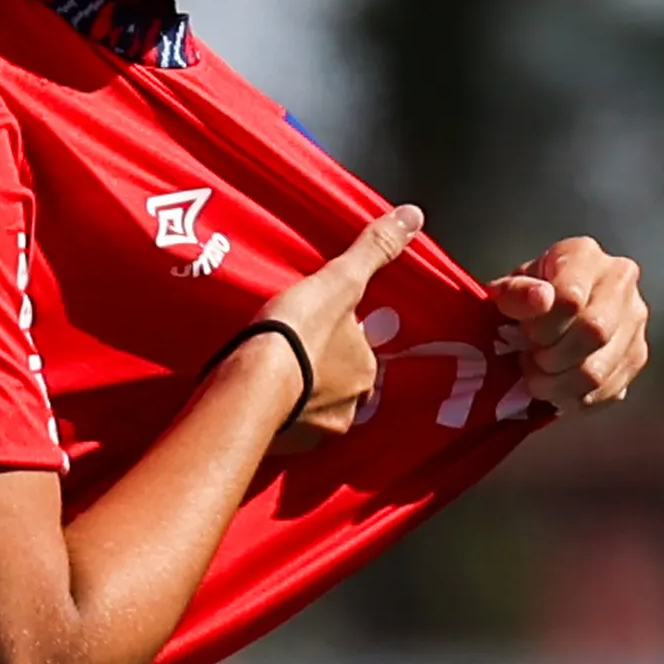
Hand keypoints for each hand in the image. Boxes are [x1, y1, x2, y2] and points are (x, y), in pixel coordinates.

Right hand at [253, 204, 424, 452]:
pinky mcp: (288, 448)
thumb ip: (374, 250)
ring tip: (270, 373)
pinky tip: (257, 397)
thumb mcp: (339, 280)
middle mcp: (352, 405)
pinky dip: (279, 415)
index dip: (336, 335)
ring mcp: (320, 430)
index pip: (358, 349)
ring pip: (315, 406)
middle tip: (291, 349)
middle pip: (340, 381)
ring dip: (300, 393)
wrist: (249, 382)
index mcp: (366, 369)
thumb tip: (414, 215)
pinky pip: (289, 428)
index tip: (312, 326)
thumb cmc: (297, 329)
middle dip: (321, 369)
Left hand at [488, 237, 647, 416]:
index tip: (525, 333)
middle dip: (552, 357)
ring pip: (601, 369)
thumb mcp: (510, 289)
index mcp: (585, 255)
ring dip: (560, 385)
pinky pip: (609, 390)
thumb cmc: (528, 296)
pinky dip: (577, 399)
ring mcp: (635, 320)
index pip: (571, 298)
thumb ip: (516, 293)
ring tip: (540, 377)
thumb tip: (540, 299)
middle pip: (594, 332)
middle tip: (530, 360)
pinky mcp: (637, 354)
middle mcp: (621, 282)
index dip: (542, 326)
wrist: (551, 310)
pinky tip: (559, 390)